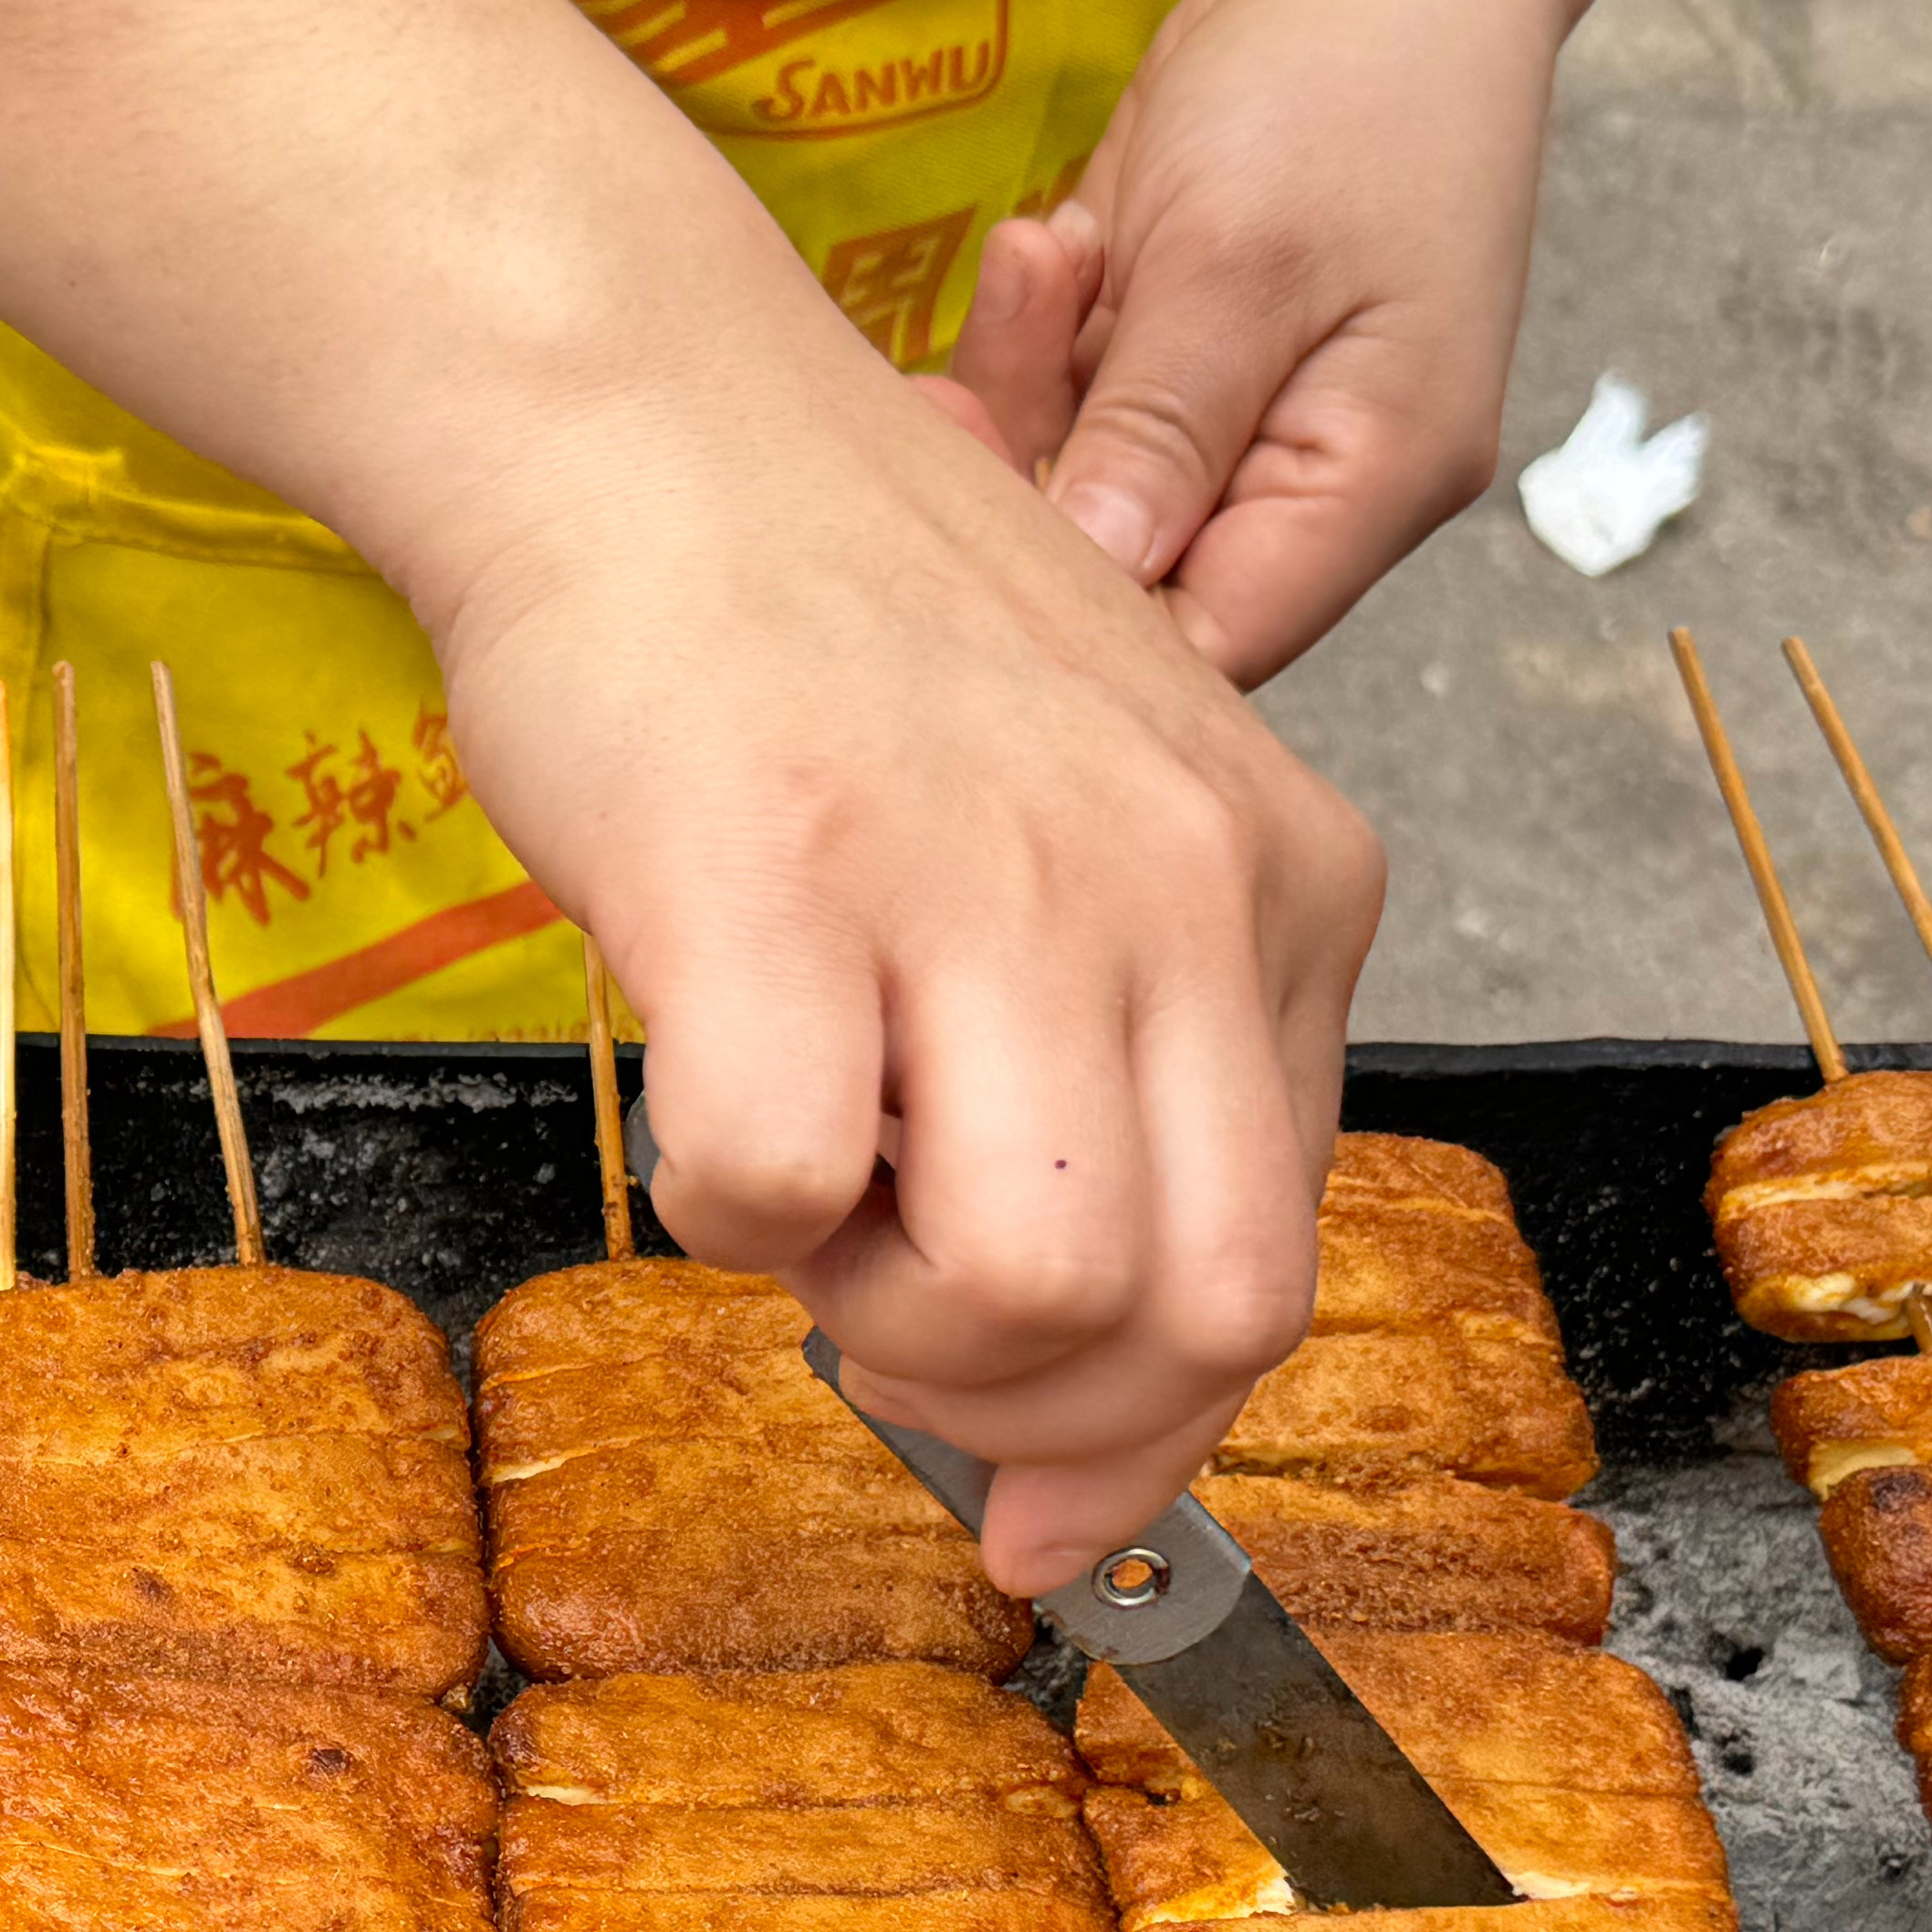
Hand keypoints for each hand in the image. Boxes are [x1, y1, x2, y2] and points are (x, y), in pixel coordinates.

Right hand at [432, 364, 1382, 1588]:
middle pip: (1210, 1311)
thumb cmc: (830, 637)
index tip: (1038, 1514)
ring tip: (807, 1203)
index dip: (1150, 1432)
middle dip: (1041, 1414)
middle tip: (893, 1340)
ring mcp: (986, 877)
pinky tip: (700, 1096)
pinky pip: (783, 1191)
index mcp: (1279, 879)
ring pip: (1039, 1287)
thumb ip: (1114, 1064)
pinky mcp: (777, 882)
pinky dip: (719, 1215)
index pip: (1285, 1254)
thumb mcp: (1077, 816)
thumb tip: (1070, 1421)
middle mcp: (1178, 879)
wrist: (646, 418)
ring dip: (889, 1329)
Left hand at [949, 0, 1567, 684]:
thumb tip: (1090, 583)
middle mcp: (1312, 484)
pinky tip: (1054, 246)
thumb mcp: (1237, 258)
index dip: (1075, 629)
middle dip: (1025, 486)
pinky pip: (1074, 412)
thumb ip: (1158, 430)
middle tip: (952, 392)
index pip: (1208, 647)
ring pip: (1079, 494)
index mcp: (1370, 482)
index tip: (966, 534)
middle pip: (1125, 581)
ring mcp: (1243, 430)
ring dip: (1024, 390)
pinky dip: (1038, 342)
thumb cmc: (1345, 85)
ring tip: (1043, 260)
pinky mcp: (1180, 374)